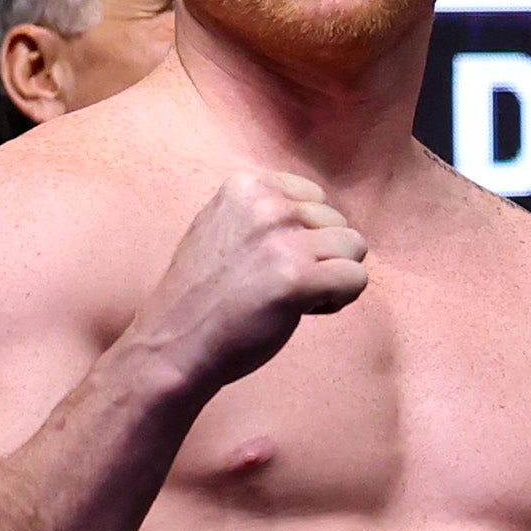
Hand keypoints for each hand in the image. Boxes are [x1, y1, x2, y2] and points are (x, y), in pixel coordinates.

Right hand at [143, 169, 370, 391]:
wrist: (174, 345)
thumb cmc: (202, 295)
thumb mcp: (220, 226)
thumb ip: (261, 212)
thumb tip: (312, 211)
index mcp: (246, 186)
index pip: (315, 197)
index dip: (305, 234)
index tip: (274, 259)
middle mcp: (265, 204)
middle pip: (338, 221)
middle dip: (320, 255)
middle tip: (279, 283)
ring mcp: (281, 240)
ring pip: (354, 247)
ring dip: (332, 276)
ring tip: (292, 296)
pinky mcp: (297, 278)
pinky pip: (356, 278)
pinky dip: (339, 299)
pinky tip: (303, 310)